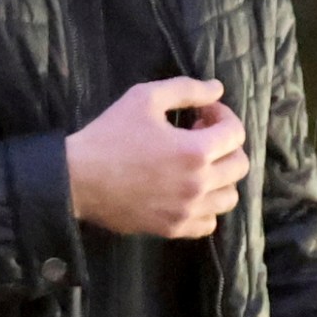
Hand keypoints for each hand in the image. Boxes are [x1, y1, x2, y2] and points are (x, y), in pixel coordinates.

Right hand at [64, 78, 249, 236]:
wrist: (77, 178)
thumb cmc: (109, 135)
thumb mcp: (144, 98)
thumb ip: (186, 89)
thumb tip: (217, 88)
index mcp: (195, 151)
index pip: (235, 133)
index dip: (223, 116)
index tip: (202, 114)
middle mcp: (199, 184)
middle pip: (239, 165)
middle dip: (226, 146)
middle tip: (199, 138)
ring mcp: (187, 210)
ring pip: (229, 197)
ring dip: (220, 178)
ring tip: (197, 168)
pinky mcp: (173, 228)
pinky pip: (208, 223)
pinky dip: (206, 208)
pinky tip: (187, 193)